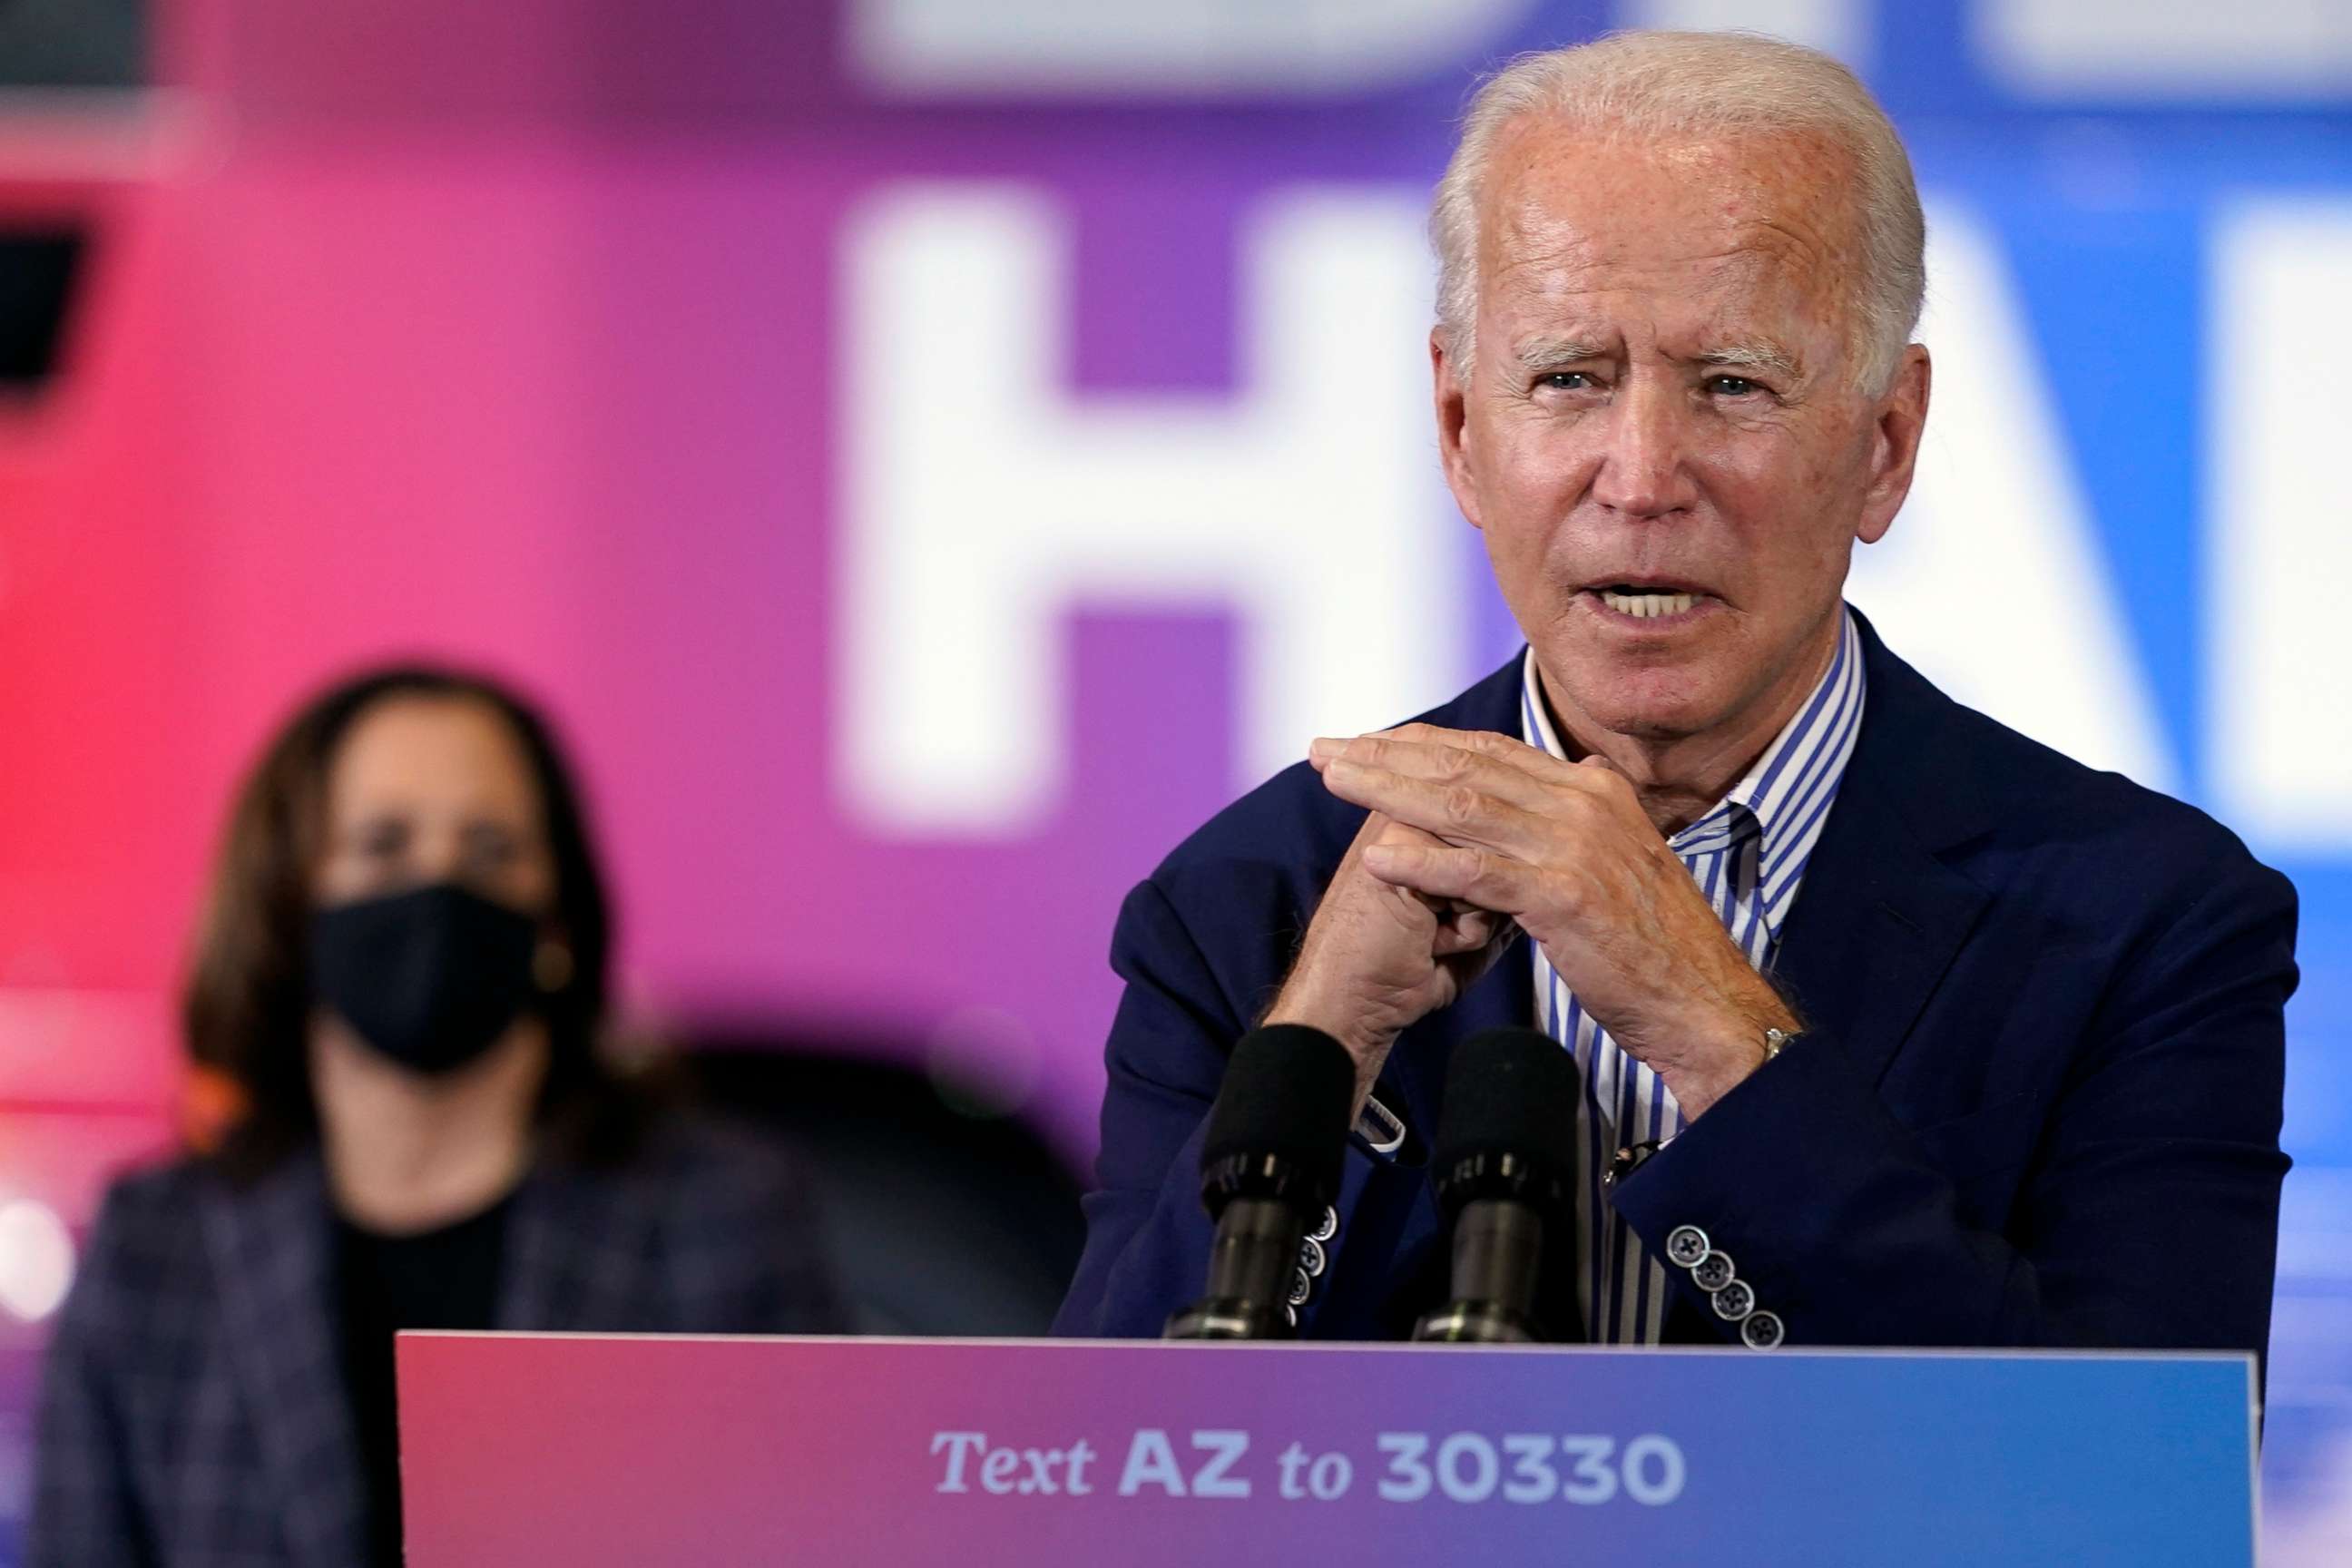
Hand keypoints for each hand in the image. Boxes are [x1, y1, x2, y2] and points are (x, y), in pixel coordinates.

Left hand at [1309, 724, 1796, 1117]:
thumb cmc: (1654, 945)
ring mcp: (1575, 847)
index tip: (1368, 742)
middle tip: (1327, 750)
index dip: (1422, 744)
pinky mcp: (1564, 896)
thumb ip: (1583, 821)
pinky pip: (1480, 871)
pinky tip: (1379, 856)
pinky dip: (1425, 861)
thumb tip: (1569, 780)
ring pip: (1464, 806)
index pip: (1491, 751)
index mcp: (1595, 790)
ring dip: (1390, 791)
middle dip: (1387, 756)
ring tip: (1335, 782)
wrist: (1704, 1002)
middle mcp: (1585, 803)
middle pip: (1467, 767)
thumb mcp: (1619, 862)